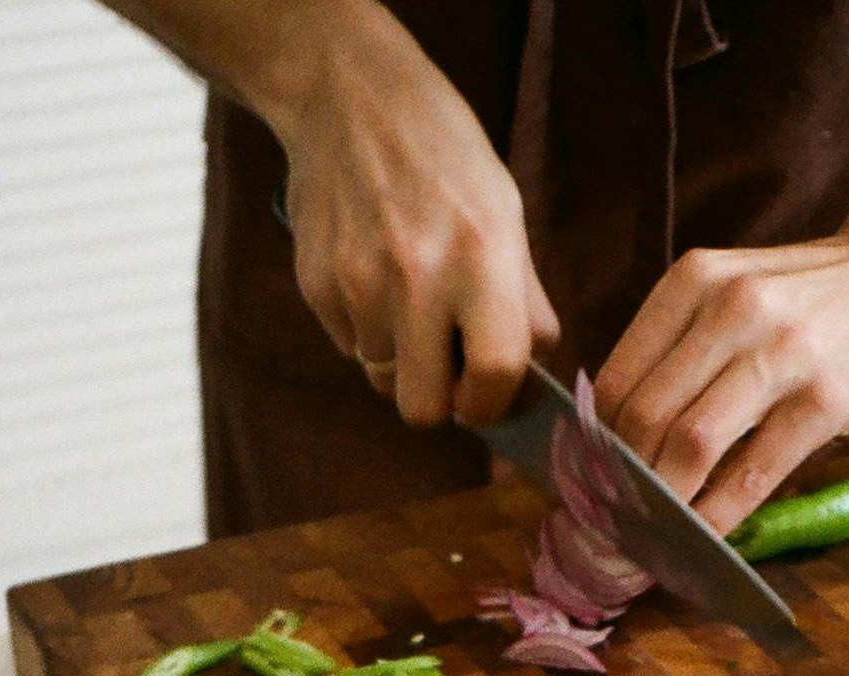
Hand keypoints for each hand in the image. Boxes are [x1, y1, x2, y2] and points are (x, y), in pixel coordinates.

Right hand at [269, 4, 557, 425]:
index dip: (493, 404)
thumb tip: (533, 372)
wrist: (350, 96)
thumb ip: (523, 298)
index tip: (488, 399)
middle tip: (447, 369)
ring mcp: (358, 282)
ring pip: (381, 378)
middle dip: (438, 400)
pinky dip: (365, 328)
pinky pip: (347, 345)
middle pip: (422, 407)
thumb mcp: (505, 211)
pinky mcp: (315, 282)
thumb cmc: (444, 155)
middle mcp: (418, 276)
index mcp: (483, 257)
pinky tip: (374, 275)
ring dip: (400, 359)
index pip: (495, 374)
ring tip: (409, 302)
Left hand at [595, 235, 848, 529]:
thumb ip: (681, 345)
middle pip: (643, 417)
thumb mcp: (735, 290)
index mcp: (693, 282)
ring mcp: (781, 353)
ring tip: (651, 534)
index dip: (592, 445)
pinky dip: (720, 514)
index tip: (589, 484)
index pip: (615, 380)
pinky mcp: (826, 398)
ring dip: (663, 502)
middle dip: (620, 482)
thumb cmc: (814, 295)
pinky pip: (754, 471)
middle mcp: (731, 310)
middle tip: (612, 521)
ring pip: (690, 444)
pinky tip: (705, 536)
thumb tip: (619, 433)